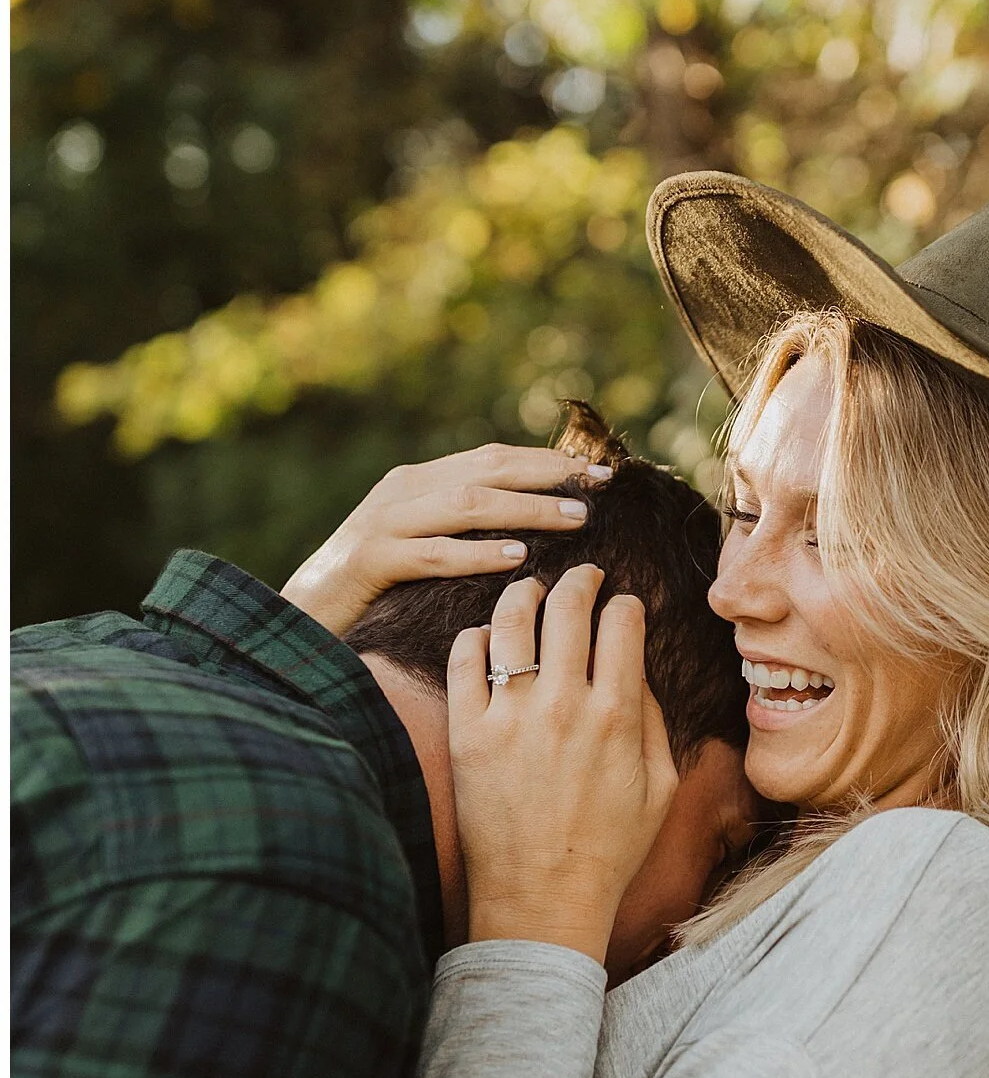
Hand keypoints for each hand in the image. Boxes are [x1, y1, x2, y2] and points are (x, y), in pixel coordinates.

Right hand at [281, 446, 613, 638]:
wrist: (297, 619)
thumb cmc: (371, 591)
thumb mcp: (421, 546)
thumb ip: (463, 528)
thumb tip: (533, 527)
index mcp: (419, 481)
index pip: (494, 458)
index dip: (548, 461)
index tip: (602, 471)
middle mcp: (403, 491)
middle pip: (486, 469)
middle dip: (548, 474)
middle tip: (601, 484)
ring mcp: (384, 523)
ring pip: (465, 505)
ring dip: (525, 509)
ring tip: (575, 519)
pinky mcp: (370, 561)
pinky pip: (432, 554)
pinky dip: (476, 554)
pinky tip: (517, 560)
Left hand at [450, 566, 678, 960]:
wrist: (541, 899)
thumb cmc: (609, 850)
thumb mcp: (659, 788)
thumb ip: (653, 721)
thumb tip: (635, 669)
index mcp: (617, 716)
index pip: (623, 624)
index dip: (627, 603)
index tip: (624, 605)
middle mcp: (563, 706)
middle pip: (569, 607)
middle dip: (581, 579)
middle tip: (583, 575)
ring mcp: (510, 717)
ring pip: (512, 620)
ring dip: (524, 592)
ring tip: (530, 589)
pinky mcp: (467, 734)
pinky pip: (463, 660)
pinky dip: (475, 635)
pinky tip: (486, 635)